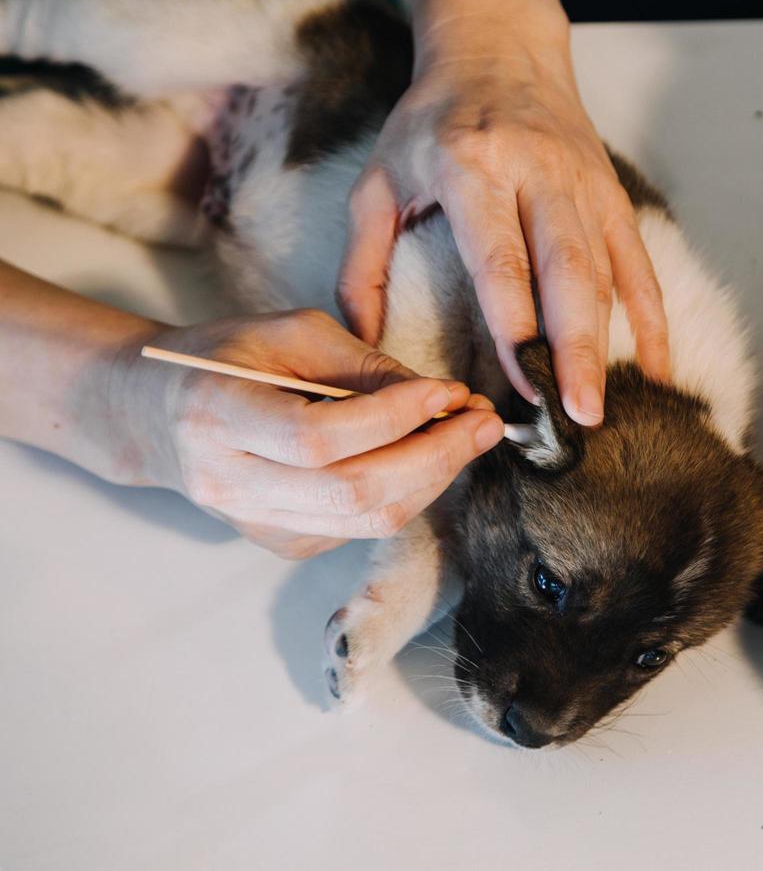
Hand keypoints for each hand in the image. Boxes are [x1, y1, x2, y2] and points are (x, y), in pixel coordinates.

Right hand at [115, 309, 502, 557]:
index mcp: (217, 417)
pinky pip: (363, 527)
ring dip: (434, 478)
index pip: (317, 436)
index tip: (449, 391)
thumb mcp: (291, 335)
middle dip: (435, 456)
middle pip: (352, 491)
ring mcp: (256, 524)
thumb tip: (444, 399)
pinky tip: (430, 455)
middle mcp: (229, 484)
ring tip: (471, 435)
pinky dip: (410, 491)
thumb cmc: (230, 358)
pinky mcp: (284, 544)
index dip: (393, 418)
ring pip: (367, 520)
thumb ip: (365, 366)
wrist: (161, 414)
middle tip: (484, 421)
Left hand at [338, 13, 670, 425]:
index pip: (501, 262)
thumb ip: (362, 264)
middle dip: (576, 349)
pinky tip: (656, 367)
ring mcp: (583, 183)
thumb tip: (361, 344)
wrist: (500, 48)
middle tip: (578, 414)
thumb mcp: (378, 179)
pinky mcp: (611, 193)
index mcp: (472, 168)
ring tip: (603, 407)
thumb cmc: (431, 121)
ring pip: (607, 271)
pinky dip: (651, 317)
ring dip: (611, 343)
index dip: (515, 330)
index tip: (520, 388)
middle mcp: (537, 174)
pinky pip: (638, 262)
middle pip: (567, 272)